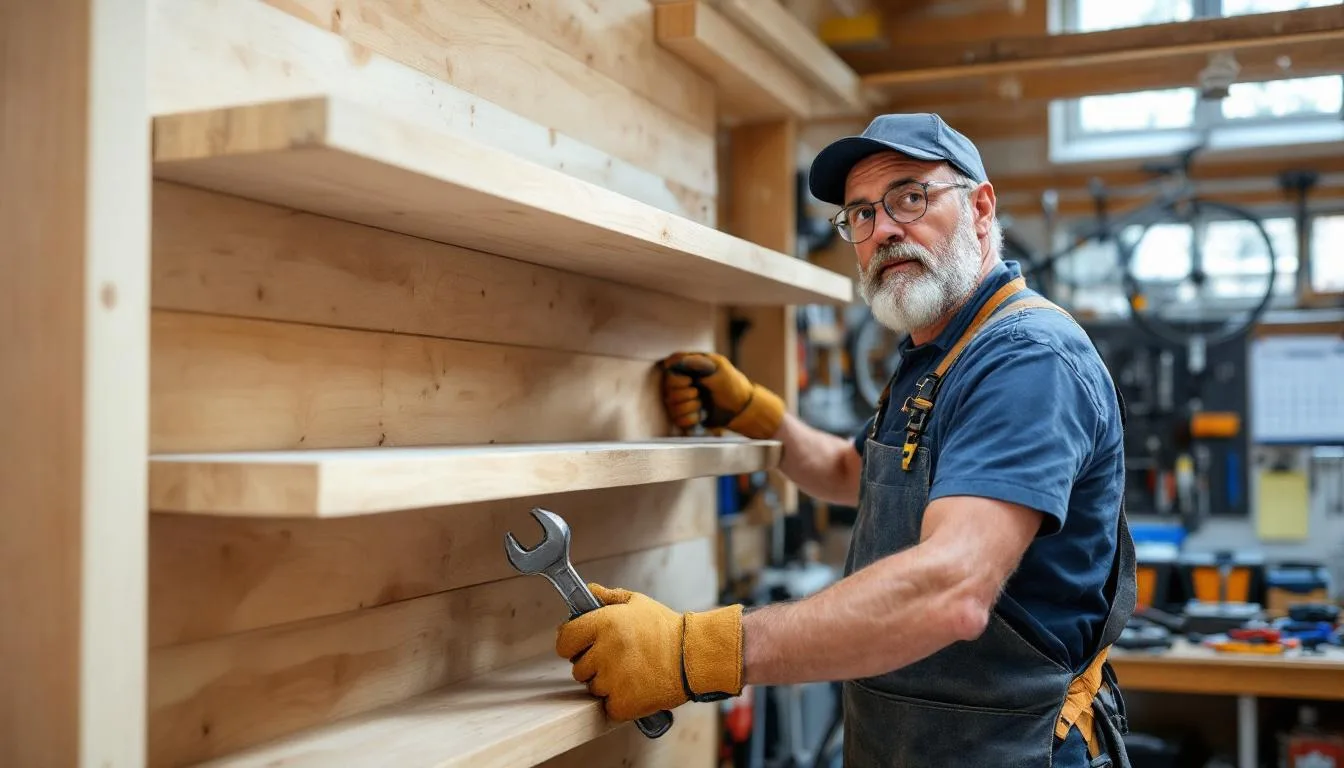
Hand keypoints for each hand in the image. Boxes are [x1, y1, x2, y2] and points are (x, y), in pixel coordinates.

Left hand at [556, 583, 744, 721]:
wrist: (694, 656)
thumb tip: (588, 590)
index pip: (564, 641)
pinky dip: (619, 702)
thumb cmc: (667, 629)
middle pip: (578, 668)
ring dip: (606, 684)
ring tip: (631, 672)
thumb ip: (609, 597)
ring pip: (593, 687)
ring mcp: (613, 679)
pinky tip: (635, 688)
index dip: (571, 644)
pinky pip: (607, 706)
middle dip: (593, 665)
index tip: (580, 646)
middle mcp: (604, 651)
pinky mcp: (623, 702)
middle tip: (617, 659)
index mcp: (604, 623)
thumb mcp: (638, 603)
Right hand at [659, 352, 783, 439]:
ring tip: (702, 405)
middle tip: (698, 394)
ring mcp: (684, 401)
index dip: (676, 380)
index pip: (668, 373)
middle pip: (668, 391)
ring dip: (688, 408)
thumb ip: (696, 362)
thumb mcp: (718, 367)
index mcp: (689, 369)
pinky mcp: (687, 416)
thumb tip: (673, 360)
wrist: (742, 409)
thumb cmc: (732, 384)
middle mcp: (683, 384)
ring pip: (671, 407)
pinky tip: (700, 416)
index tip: (689, 381)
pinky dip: (690, 419)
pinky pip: (678, 420)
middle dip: (684, 395)